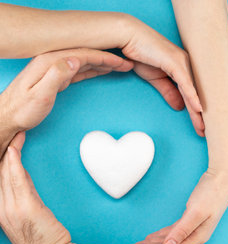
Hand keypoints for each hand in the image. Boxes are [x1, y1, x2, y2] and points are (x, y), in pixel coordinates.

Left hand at [0, 48, 132, 131]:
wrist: (8, 116)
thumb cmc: (22, 109)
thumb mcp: (39, 94)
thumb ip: (57, 75)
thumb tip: (75, 59)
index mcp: (50, 62)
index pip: (84, 54)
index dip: (105, 57)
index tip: (122, 62)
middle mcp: (53, 62)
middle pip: (86, 55)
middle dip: (108, 58)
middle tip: (127, 64)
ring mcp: (55, 69)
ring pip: (84, 61)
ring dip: (102, 63)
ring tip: (120, 66)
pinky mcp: (56, 77)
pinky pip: (79, 70)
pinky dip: (93, 70)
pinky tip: (102, 71)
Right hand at [0, 132, 70, 243]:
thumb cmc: (43, 237)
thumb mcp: (31, 213)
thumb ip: (24, 194)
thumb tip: (23, 175)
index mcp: (1, 210)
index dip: (1, 160)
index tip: (5, 144)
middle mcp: (1, 209)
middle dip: (3, 152)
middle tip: (10, 133)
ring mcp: (11, 209)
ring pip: (6, 174)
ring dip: (10, 153)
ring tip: (14, 135)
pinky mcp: (24, 208)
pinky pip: (17, 181)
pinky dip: (15, 165)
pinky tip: (14, 151)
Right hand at [120, 16, 204, 135]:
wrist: (129, 37)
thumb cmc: (141, 54)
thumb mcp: (156, 79)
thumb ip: (169, 92)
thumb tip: (179, 107)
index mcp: (183, 68)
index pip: (191, 94)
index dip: (195, 112)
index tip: (200, 127)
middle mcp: (186, 64)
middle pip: (195, 94)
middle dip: (200, 115)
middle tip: (205, 132)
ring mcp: (182, 62)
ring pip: (192, 90)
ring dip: (197, 110)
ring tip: (202, 125)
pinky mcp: (175, 61)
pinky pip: (185, 82)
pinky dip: (192, 96)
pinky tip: (198, 108)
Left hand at [128, 169, 227, 243]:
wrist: (222, 178)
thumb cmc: (211, 194)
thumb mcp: (196, 212)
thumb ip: (182, 230)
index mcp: (197, 237)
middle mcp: (195, 235)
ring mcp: (192, 228)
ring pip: (168, 239)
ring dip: (152, 243)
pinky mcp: (190, 219)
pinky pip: (172, 231)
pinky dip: (160, 234)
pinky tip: (150, 237)